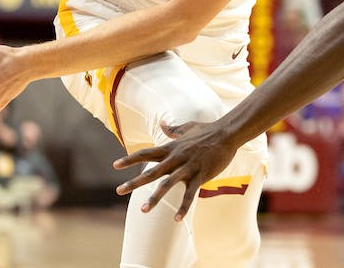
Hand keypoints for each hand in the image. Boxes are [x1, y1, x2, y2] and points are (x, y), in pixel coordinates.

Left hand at [112, 121, 239, 220]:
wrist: (227, 133)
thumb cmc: (208, 130)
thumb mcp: (188, 127)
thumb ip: (173, 129)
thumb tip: (162, 123)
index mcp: (171, 147)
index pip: (146, 153)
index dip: (130, 159)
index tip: (115, 165)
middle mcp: (176, 158)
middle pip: (151, 171)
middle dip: (134, 182)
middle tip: (118, 190)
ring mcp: (188, 167)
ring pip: (167, 185)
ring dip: (154, 198)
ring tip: (142, 210)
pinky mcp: (201, 175)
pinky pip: (190, 194)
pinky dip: (183, 207)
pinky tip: (176, 219)